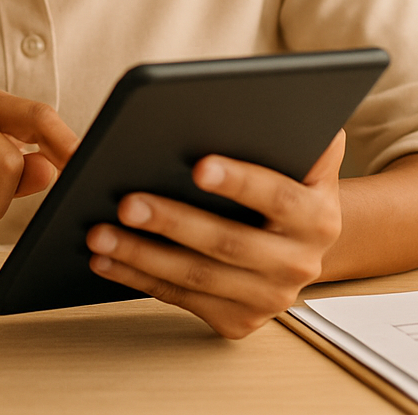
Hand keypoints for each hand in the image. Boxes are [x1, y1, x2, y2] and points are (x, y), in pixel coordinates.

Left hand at [86, 130, 346, 338]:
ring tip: (99, 233)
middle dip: (173, 222)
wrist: (300, 240)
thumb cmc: (286, 180)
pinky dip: (138, 279)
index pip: (278, 196)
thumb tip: (260, 97)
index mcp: (318, 215)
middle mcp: (300, 263)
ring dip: (143, 256)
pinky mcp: (239, 320)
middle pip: (229, 243)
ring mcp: (269, 298)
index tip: (198, 166)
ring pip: (198, 277)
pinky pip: (181, 299)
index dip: (240, 181)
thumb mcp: (303, 152)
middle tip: (126, 201)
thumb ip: (291, 127)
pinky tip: (105, 260)